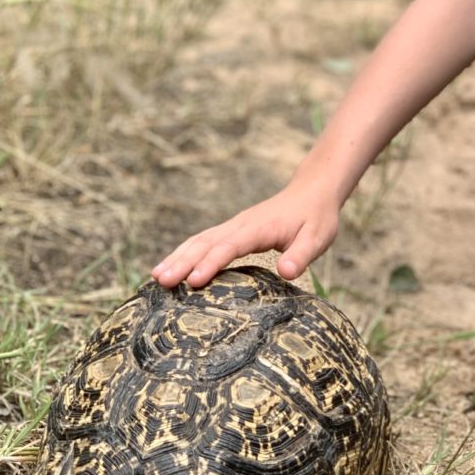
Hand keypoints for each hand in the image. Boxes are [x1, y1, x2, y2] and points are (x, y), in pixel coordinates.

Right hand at [151, 184, 339, 288]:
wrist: (312, 192)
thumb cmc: (316, 217)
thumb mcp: (318, 238)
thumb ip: (302, 255)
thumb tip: (286, 273)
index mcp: (258, 228)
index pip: (229, 247)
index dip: (211, 263)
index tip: (193, 281)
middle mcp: (239, 225)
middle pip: (205, 243)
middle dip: (182, 262)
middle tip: (160, 282)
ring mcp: (233, 226)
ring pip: (199, 241)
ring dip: (177, 257)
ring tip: (156, 277)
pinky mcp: (233, 231)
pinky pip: (203, 241)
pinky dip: (185, 253)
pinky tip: (172, 267)